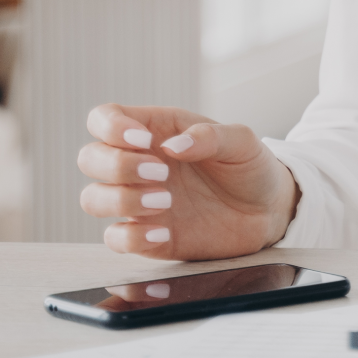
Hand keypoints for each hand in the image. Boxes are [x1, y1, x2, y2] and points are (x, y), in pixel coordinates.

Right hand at [77, 104, 298, 259]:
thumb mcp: (241, 141)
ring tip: (164, 201)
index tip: (143, 140)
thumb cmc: (249, 166)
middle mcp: (138, 164)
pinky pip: (115, 239)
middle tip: (161, 173)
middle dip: (116, 165)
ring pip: (92, 198)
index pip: (104, 118)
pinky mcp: (147, 237)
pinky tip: (164, 232)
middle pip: (89, 158)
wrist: (267, 210)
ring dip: (120, 199)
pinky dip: (131, 237)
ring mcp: (139, 201)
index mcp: (155, 130)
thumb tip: (172, 145)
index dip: (110, 127)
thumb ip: (210, 136)